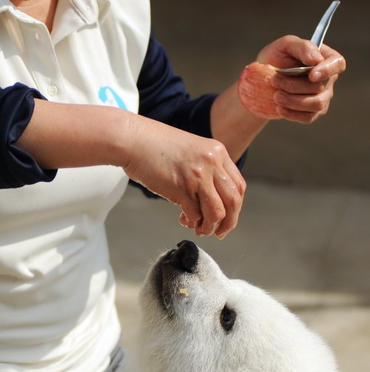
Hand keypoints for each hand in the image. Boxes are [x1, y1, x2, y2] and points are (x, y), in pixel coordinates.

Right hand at [123, 116, 245, 238]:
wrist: (133, 140)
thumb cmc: (154, 144)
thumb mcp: (191, 150)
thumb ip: (205, 168)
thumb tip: (210, 196)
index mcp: (217, 152)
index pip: (238, 186)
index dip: (235, 207)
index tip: (228, 217)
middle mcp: (211, 163)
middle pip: (233, 201)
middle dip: (228, 222)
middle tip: (220, 232)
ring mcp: (197, 175)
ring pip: (217, 212)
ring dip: (210, 226)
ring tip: (200, 229)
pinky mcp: (180, 188)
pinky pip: (195, 214)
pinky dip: (192, 222)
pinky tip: (184, 220)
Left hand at [255, 35, 345, 122]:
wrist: (260, 80)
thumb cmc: (275, 58)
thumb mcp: (284, 46)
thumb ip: (302, 47)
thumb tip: (316, 59)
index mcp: (325, 58)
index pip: (337, 63)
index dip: (328, 70)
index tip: (311, 75)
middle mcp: (328, 79)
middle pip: (320, 86)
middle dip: (294, 85)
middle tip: (273, 80)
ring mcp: (322, 96)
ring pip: (317, 103)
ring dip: (293, 101)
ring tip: (276, 96)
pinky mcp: (312, 112)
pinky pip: (309, 117)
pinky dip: (292, 113)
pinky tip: (279, 107)